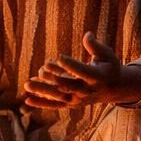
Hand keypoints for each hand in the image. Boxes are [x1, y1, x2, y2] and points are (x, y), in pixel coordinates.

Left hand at [23, 32, 140, 109]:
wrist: (113, 89)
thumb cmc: (108, 66)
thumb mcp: (107, 55)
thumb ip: (96, 46)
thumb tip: (87, 35)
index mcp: (98, 78)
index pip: (83, 72)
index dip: (71, 65)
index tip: (59, 57)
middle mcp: (87, 91)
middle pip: (68, 86)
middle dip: (53, 78)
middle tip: (42, 68)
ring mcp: (78, 99)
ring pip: (58, 96)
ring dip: (42, 91)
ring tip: (27, 84)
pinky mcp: (71, 104)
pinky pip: (55, 105)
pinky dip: (41, 103)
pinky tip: (27, 100)